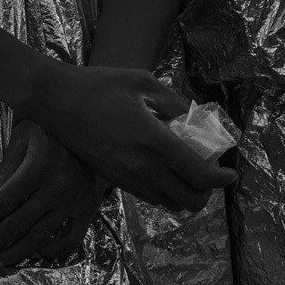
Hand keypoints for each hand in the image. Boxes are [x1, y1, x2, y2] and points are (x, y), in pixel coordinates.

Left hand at [0, 120, 105, 268]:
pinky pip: (72, 238)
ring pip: (41, 236)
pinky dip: (54, 251)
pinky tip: (36, 255)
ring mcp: (74, 201)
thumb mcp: (23, 138)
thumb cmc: (51, 129)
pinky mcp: (89, 208)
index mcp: (38, 166)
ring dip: (15, 252)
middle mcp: (57, 187)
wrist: (94, 129)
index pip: (5, 201)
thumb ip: (5, 169)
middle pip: (18, 223)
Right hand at [38, 65, 235, 211]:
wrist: (53, 98)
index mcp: (154, 141)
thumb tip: (196, 118)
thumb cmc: (97, 84)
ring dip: (185, 194)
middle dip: (207, 192)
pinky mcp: (111, 178)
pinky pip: (147, 197)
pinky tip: (162, 172)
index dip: (222, 178)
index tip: (231, 172)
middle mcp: (142, 166)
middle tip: (209, 174)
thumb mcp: (142, 82)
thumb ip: (175, 101)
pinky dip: (164, 192)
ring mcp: (124, 176)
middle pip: (189, 200)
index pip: (200, 175)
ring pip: (168, 203)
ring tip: (187, 174)